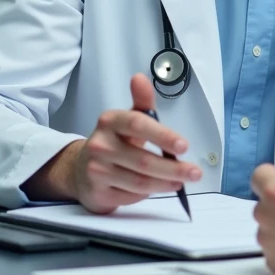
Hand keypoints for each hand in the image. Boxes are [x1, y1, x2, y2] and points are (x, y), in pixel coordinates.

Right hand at [71, 74, 201, 212]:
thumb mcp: (127, 119)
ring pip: (140, 182)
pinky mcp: (98, 192)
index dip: (163, 135)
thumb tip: (140, 78)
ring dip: (165, 183)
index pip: (137, 124)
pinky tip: (156, 188)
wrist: (80, 169)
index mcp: (109, 121)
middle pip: (143, 160)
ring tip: (181, 181)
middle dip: (173, 168)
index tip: (184, 145)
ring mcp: (96, 170)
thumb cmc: (113, 142)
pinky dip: (147, 194)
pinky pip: (131, 196)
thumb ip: (141, 102)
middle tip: (194, 172)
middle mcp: (100, 145)